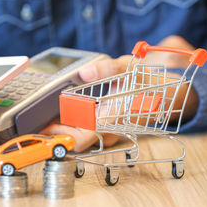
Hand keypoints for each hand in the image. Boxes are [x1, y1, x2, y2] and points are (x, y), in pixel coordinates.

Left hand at [41, 36, 198, 151]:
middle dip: (58, 133)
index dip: (63, 135)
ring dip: (64, 131)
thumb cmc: (148, 81)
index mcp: (116, 116)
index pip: (84, 135)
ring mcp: (110, 130)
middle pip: (79, 139)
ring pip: (82, 137)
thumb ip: (108, 68)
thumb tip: (85, 73)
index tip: (45, 128)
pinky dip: (72, 127)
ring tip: (45, 120)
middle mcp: (112, 128)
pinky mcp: (109, 128)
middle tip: (38, 123)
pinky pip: (87, 132)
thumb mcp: (130, 67)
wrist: (168, 94)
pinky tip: (60, 118)